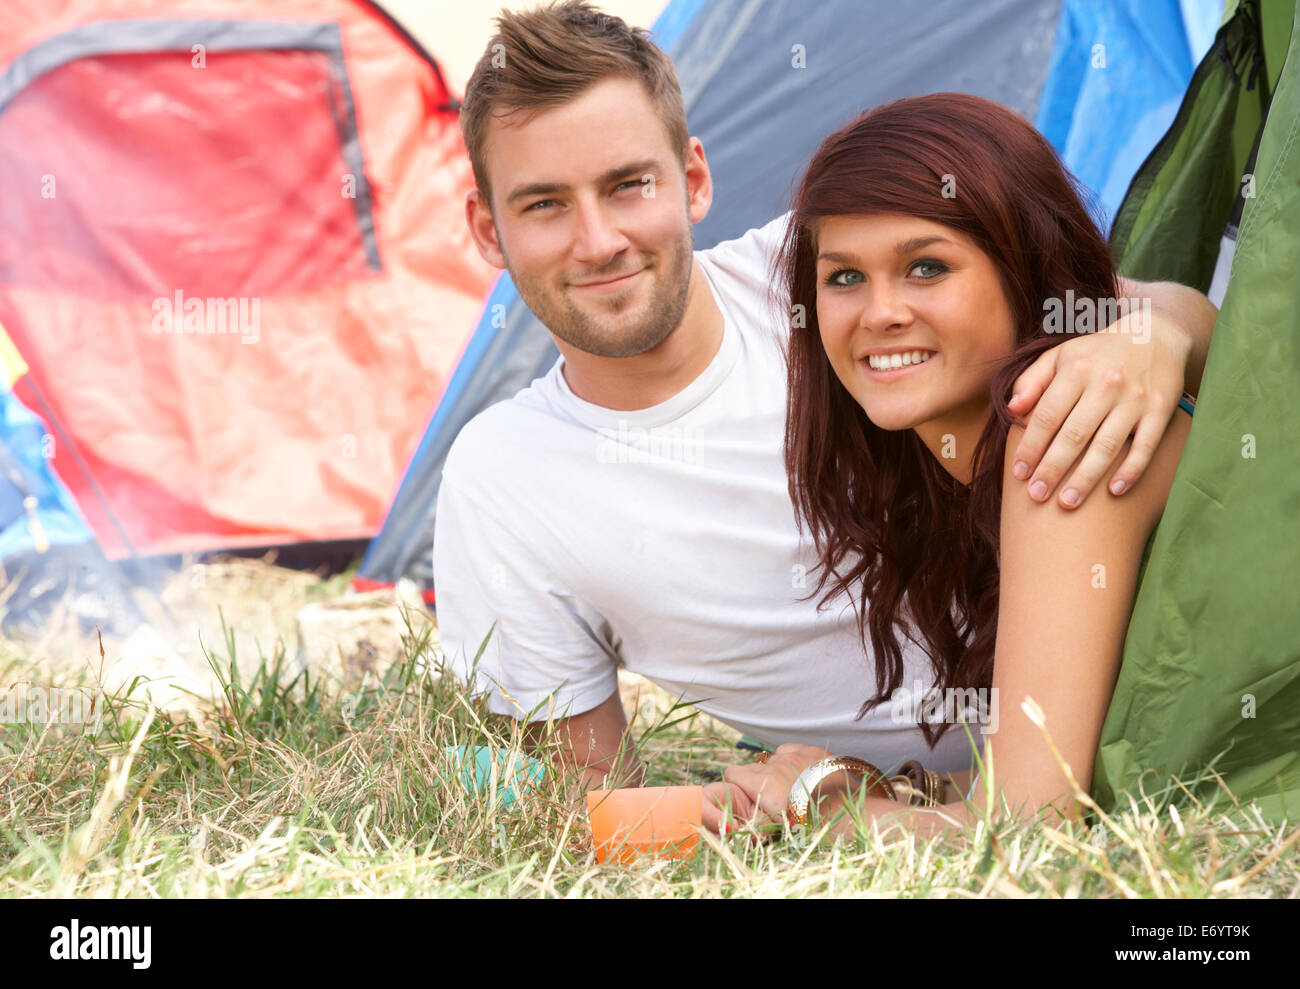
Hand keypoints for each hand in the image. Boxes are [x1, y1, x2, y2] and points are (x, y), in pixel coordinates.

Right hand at [702, 744, 835, 832]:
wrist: (849, 815)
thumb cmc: (812, 828)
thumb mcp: (776, 826)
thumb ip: (756, 812)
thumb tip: (741, 813)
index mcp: (762, 784)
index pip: (732, 772)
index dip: (738, 784)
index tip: (748, 795)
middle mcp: (775, 765)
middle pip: (753, 766)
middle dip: (757, 779)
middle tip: (773, 797)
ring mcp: (795, 755)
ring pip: (773, 757)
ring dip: (776, 769)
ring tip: (792, 787)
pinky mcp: (813, 750)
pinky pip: (791, 749)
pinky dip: (792, 759)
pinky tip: (803, 774)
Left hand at [1007, 310, 1189, 507]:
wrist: (1155, 335)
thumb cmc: (1097, 353)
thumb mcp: (1061, 355)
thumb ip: (1032, 380)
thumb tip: (1011, 409)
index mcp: (1077, 370)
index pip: (1048, 416)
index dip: (1031, 446)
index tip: (1019, 472)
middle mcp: (1106, 385)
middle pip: (1074, 435)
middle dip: (1052, 468)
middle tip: (1036, 496)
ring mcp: (1135, 400)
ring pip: (1107, 446)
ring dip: (1086, 478)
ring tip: (1067, 503)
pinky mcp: (1161, 411)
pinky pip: (1146, 446)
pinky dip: (1131, 470)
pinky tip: (1114, 491)